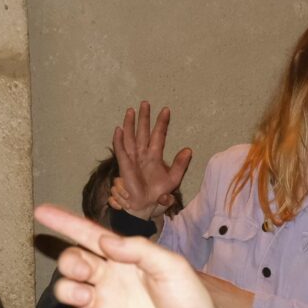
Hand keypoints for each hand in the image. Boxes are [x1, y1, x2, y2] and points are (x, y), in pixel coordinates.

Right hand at [34, 205, 267, 307]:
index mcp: (125, 259)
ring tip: (88, 299)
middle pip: (71, 262)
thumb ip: (138, 250)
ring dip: (67, 290)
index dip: (65, 223)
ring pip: (67, 291)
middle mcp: (110, 280)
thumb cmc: (190, 301)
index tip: (41, 211)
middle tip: (85, 272)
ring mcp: (105, 306)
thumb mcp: (171, 266)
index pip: (89, 236)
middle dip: (68, 262)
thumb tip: (105, 240)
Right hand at [111, 103, 192, 219]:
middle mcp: (143, 153)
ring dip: (130, 124)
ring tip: (131, 110)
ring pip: (131, 137)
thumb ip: (180, 164)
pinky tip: (119, 129)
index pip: (159, 135)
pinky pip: (121, 150)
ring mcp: (133, 158)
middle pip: (143, 132)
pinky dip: (119, 140)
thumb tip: (189, 150)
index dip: (162, 123)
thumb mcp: (174, 179)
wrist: (146, 204)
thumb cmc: (158, 192)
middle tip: (145, 103)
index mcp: (155, 155)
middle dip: (144, 118)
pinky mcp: (125, 165)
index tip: (166, 110)